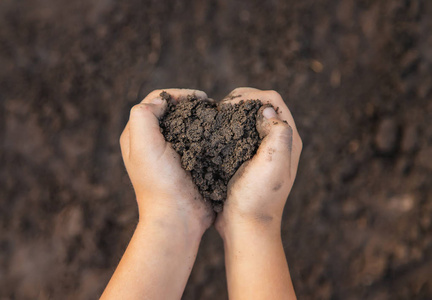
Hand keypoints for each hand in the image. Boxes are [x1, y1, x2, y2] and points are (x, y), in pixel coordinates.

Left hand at [120, 89, 214, 234]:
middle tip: (210, 105)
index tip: (199, 98)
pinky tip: (219, 134)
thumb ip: (144, 116)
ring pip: (187, 125)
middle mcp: (152, 142)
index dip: (176, 95)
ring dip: (201, 118)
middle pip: (172, 111)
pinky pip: (198, 141)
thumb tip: (163, 101)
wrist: (178, 218)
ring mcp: (171, 153)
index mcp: (136, 135)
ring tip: (216, 117)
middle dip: (191, 104)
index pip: (155, 101)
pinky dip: (208, 134)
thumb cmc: (159, 183)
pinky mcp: (188, 163)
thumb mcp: (144, 146)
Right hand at [215, 87, 302, 235]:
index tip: (230, 106)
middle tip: (221, 110)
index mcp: (288, 140)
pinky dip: (226, 128)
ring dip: (232, 114)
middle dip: (240, 101)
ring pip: (247, 119)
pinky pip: (237, 134)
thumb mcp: (273, 164)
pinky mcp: (246, 159)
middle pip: (261, 106)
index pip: (273, 101)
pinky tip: (214, 134)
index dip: (252, 96)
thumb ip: (278, 133)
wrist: (245, 227)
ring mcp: (261, 151)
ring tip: (217, 119)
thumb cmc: (258, 198)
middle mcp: (277, 143)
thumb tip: (265, 110)